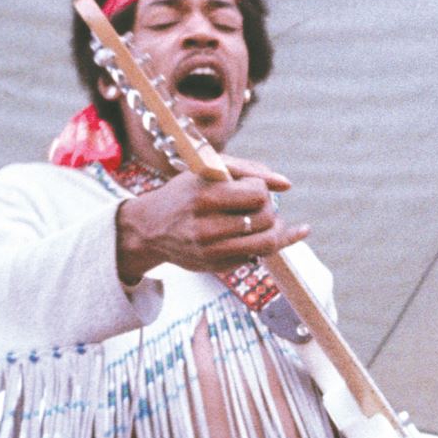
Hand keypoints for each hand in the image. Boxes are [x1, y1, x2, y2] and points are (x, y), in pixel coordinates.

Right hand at [115, 156, 309, 281]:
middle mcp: (206, 228)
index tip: (248, 188)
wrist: (150, 229)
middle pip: (265, 218)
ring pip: (267, 243)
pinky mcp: (217, 267)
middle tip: (256, 205)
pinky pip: (257, 256)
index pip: (258, 194)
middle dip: (267, 208)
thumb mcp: (209, 170)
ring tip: (263, 219)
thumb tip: (287, 184)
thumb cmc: (186, 193)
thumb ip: (250, 170)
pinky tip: (279, 233)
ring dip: (272, 228)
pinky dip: (267, 242)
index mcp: (204, 197)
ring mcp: (211, 252)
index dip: (260, 188)